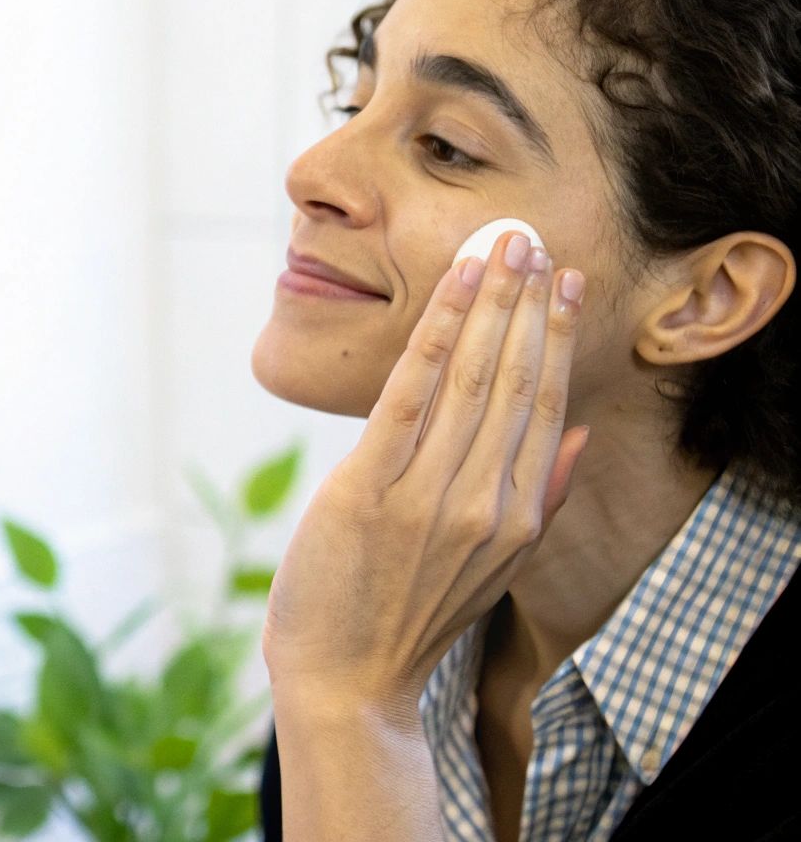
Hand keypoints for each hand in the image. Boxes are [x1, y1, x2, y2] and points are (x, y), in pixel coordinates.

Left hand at [261, 229, 589, 715]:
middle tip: (533, 239)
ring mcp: (428, 496)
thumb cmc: (406, 616)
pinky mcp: (370, 490)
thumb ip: (540, 502)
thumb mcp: (492, 569)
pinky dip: (436, 335)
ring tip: (500, 246)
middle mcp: (484, 503)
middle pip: (516, 382)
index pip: (548, 407)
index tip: (564, 283)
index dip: (557, 338)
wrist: (343, 680)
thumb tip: (575, 437)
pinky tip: (452, 289)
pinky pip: (411, 397)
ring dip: (488, 304)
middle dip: (527, 304)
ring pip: (473, 379)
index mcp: (518, 518)